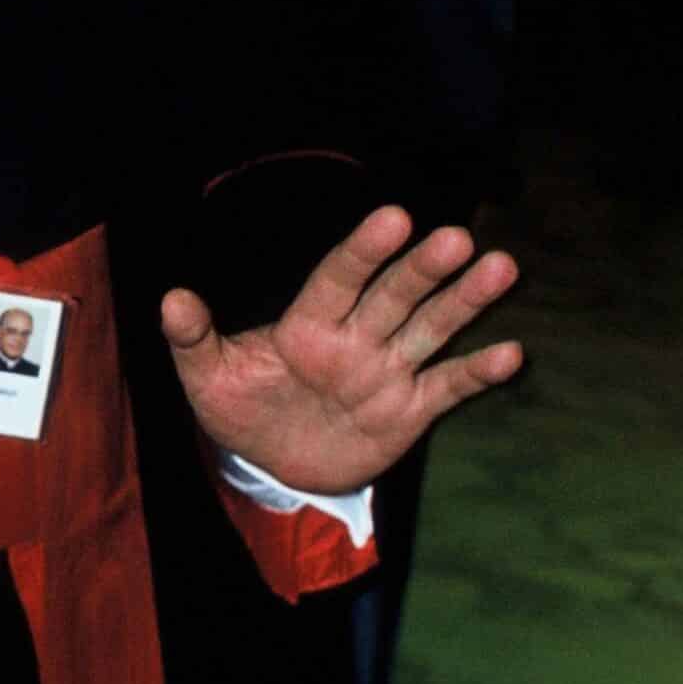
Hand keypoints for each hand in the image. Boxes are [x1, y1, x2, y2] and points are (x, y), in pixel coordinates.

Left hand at [160, 206, 521, 495]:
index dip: (363, 251)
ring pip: (430, 328)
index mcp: (307, 325)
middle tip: (456, 238)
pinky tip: (511, 352)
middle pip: (393, 296)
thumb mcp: (208, 377)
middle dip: (423, 270)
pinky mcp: (409, 410)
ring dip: (464, 301)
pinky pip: (448, 386)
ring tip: (500, 267)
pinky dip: (477, 372)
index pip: (338, 279)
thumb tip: (172, 299)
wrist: (272, 465)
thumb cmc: (240, 408)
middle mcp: (355, 339)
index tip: (394, 218)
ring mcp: (386, 371)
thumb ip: (194, 339)